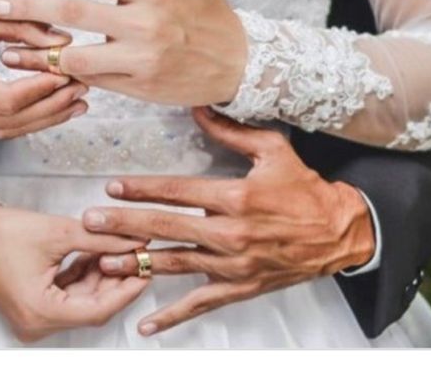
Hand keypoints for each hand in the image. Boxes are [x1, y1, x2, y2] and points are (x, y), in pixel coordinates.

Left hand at [0, 0, 247, 105]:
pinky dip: (72, 74)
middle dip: (30, 9)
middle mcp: (144, 24)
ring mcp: (141, 59)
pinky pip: (96, 81)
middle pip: (74, 14)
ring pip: (79, 56)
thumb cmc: (217, 18)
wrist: (242, 66)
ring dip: (42, 53)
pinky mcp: (141, 87)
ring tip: (13, 49)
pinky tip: (49, 68)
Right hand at [0, 4, 88, 145]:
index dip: (40, 89)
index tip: (66, 74)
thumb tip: (63, 41)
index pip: (5, 99)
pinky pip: (2, 131)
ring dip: (47, 116)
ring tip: (76, 100)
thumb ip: (22, 26)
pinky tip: (55, 110)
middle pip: (12, 119)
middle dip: (51, 104)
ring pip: (11, 130)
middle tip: (80, 87)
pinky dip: (30, 119)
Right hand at [0, 202, 149, 342]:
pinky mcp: (32, 305)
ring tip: (118, 247)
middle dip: (116, 279)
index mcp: (40, 313)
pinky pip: (66, 295)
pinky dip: (82, 276)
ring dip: (100, 275)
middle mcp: (36, 324)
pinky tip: (95, 253)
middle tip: (137, 254)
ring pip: (81, 300)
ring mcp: (33, 317)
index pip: (99, 309)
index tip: (147, 267)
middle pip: (92, 307)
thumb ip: (101, 239)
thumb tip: (134, 241)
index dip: (127, 288)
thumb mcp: (57, 233)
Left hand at [80, 108, 374, 335]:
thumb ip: (232, 131)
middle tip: (90, 222)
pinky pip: (200, 303)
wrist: (339, 232)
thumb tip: (199, 107)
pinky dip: (172, 315)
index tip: (112, 188)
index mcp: (235, 198)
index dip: (142, 189)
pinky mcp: (239, 287)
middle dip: (124, 225)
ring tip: (103, 262)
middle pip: (166, 228)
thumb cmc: (305, 190)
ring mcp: (233, 264)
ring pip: (175, 264)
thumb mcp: (273, 151)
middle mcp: (230, 233)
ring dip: (137, 264)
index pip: (177, 191)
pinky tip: (145, 323)